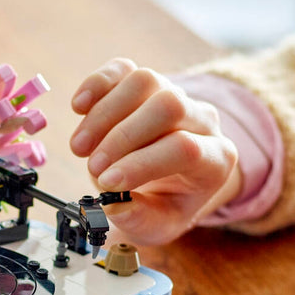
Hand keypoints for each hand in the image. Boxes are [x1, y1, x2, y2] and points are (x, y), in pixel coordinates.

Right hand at [69, 59, 240, 245]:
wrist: (174, 180)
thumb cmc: (168, 203)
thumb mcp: (160, 225)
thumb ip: (139, 218)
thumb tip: (113, 201)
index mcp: (215, 158)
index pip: (184, 148)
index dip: (141, 164)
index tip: (106, 183)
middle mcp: (202, 120)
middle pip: (168, 106)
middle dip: (122, 136)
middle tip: (92, 167)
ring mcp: (175, 94)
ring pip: (144, 81)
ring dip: (104, 114)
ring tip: (81, 148)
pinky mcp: (147, 84)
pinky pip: (124, 69)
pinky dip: (97, 84)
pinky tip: (79, 107)